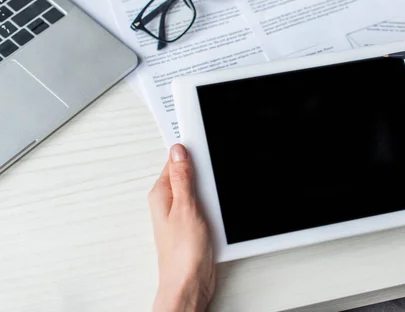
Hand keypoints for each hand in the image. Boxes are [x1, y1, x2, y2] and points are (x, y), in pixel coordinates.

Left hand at [148, 144, 214, 311]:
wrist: (190, 284)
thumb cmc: (181, 255)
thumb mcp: (185, 208)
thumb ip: (182, 178)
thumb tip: (179, 151)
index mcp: (161, 194)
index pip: (174, 161)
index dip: (190, 152)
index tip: (203, 143)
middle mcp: (169, 203)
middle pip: (189, 174)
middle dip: (205, 174)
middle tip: (213, 181)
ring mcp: (182, 214)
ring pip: (201, 191)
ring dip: (212, 193)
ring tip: (215, 203)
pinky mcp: (195, 225)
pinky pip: (207, 206)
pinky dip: (215, 206)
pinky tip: (219, 212)